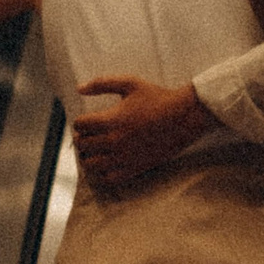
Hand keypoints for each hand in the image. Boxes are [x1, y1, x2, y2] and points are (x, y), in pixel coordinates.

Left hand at [71, 74, 208, 195]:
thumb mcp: (130, 83)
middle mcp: (114, 141)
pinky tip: (108, 164)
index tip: (88, 122)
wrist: (184, 117)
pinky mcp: (134, 168)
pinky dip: (102, 174)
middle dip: (83, 139)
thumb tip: (80, 88)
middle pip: (82, 146)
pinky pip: (108, 179)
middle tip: (91, 136)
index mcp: (110, 120)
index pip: (79, 126)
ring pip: (91, 165)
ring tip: (96, 151)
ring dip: (89, 157)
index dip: (80, 123)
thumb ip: (102, 83)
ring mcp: (124, 157)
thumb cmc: (158, 98)